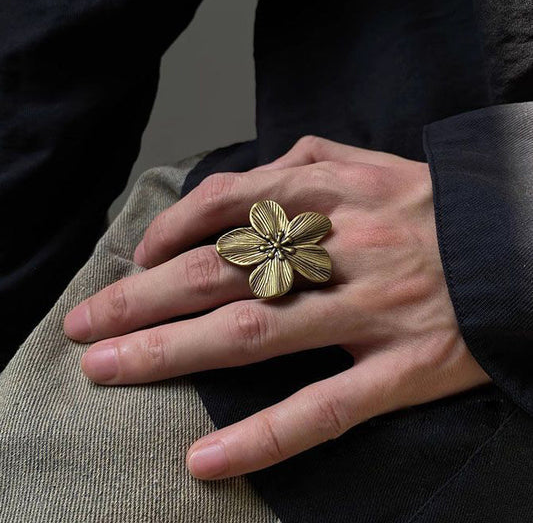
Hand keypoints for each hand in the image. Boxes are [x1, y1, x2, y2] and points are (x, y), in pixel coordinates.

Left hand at [63, 135, 490, 479]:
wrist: (520, 244)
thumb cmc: (437, 207)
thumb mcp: (375, 163)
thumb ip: (309, 161)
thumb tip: (247, 179)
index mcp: (339, 191)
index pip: (231, 203)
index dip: (173, 229)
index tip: (137, 258)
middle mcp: (346, 247)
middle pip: (223, 272)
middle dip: (143, 296)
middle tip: (85, 324)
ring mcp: (373, 310)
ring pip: (256, 333)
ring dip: (174, 352)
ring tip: (109, 370)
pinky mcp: (404, 368)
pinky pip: (325, 407)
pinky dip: (263, 437)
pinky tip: (208, 459)